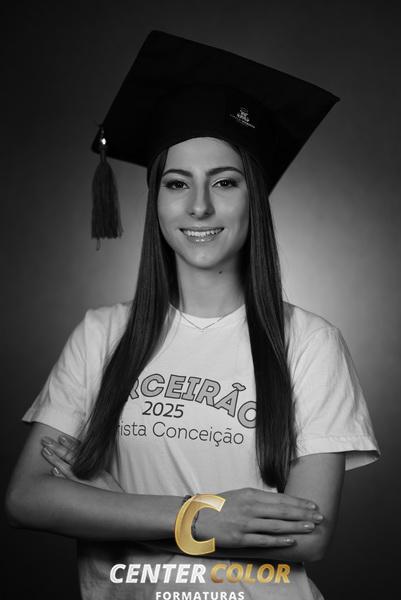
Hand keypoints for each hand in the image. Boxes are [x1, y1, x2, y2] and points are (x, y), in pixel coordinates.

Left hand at [40, 435, 123, 492]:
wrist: (117, 511)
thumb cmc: (112, 497)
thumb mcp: (107, 480)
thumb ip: (95, 471)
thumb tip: (82, 464)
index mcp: (97, 469)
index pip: (82, 453)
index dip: (71, 444)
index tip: (61, 437)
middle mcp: (91, 475)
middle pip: (72, 458)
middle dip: (58, 448)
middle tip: (46, 441)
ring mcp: (86, 484)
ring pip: (68, 469)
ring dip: (56, 460)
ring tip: (45, 451)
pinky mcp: (82, 494)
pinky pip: (70, 484)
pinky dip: (61, 477)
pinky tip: (53, 471)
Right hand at [195, 487, 323, 547]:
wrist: (196, 516)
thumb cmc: (220, 505)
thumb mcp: (240, 495)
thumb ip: (259, 499)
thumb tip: (280, 503)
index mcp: (251, 494)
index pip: (281, 499)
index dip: (299, 503)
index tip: (313, 505)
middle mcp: (250, 507)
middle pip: (283, 511)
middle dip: (303, 514)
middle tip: (320, 517)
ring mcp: (246, 523)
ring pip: (276, 525)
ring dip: (296, 527)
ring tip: (311, 528)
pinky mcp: (240, 538)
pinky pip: (263, 540)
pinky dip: (279, 540)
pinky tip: (291, 540)